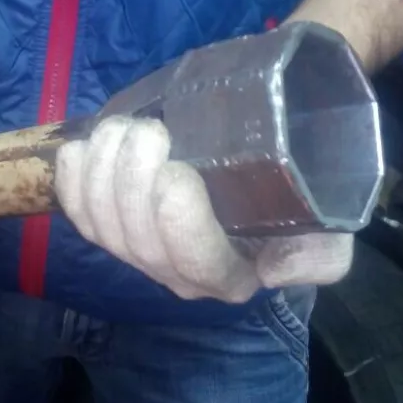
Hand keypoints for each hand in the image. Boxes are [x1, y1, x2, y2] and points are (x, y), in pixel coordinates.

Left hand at [56, 116, 353, 302]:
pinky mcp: (113, 221)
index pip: (195, 263)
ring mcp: (142, 249)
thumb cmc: (299, 179)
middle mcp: (181, 272)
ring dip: (101, 172)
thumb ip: (320, 257)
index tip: (177, 168)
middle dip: (131, 182)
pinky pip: (78, 214)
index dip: (176, 221)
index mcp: (233, 274)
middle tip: (148, 130)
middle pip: (139, 243)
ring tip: (123, 128)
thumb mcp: (330, 221)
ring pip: (103, 226)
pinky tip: (82, 148)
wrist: (270, 145)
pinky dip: (72, 180)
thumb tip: (278, 269)